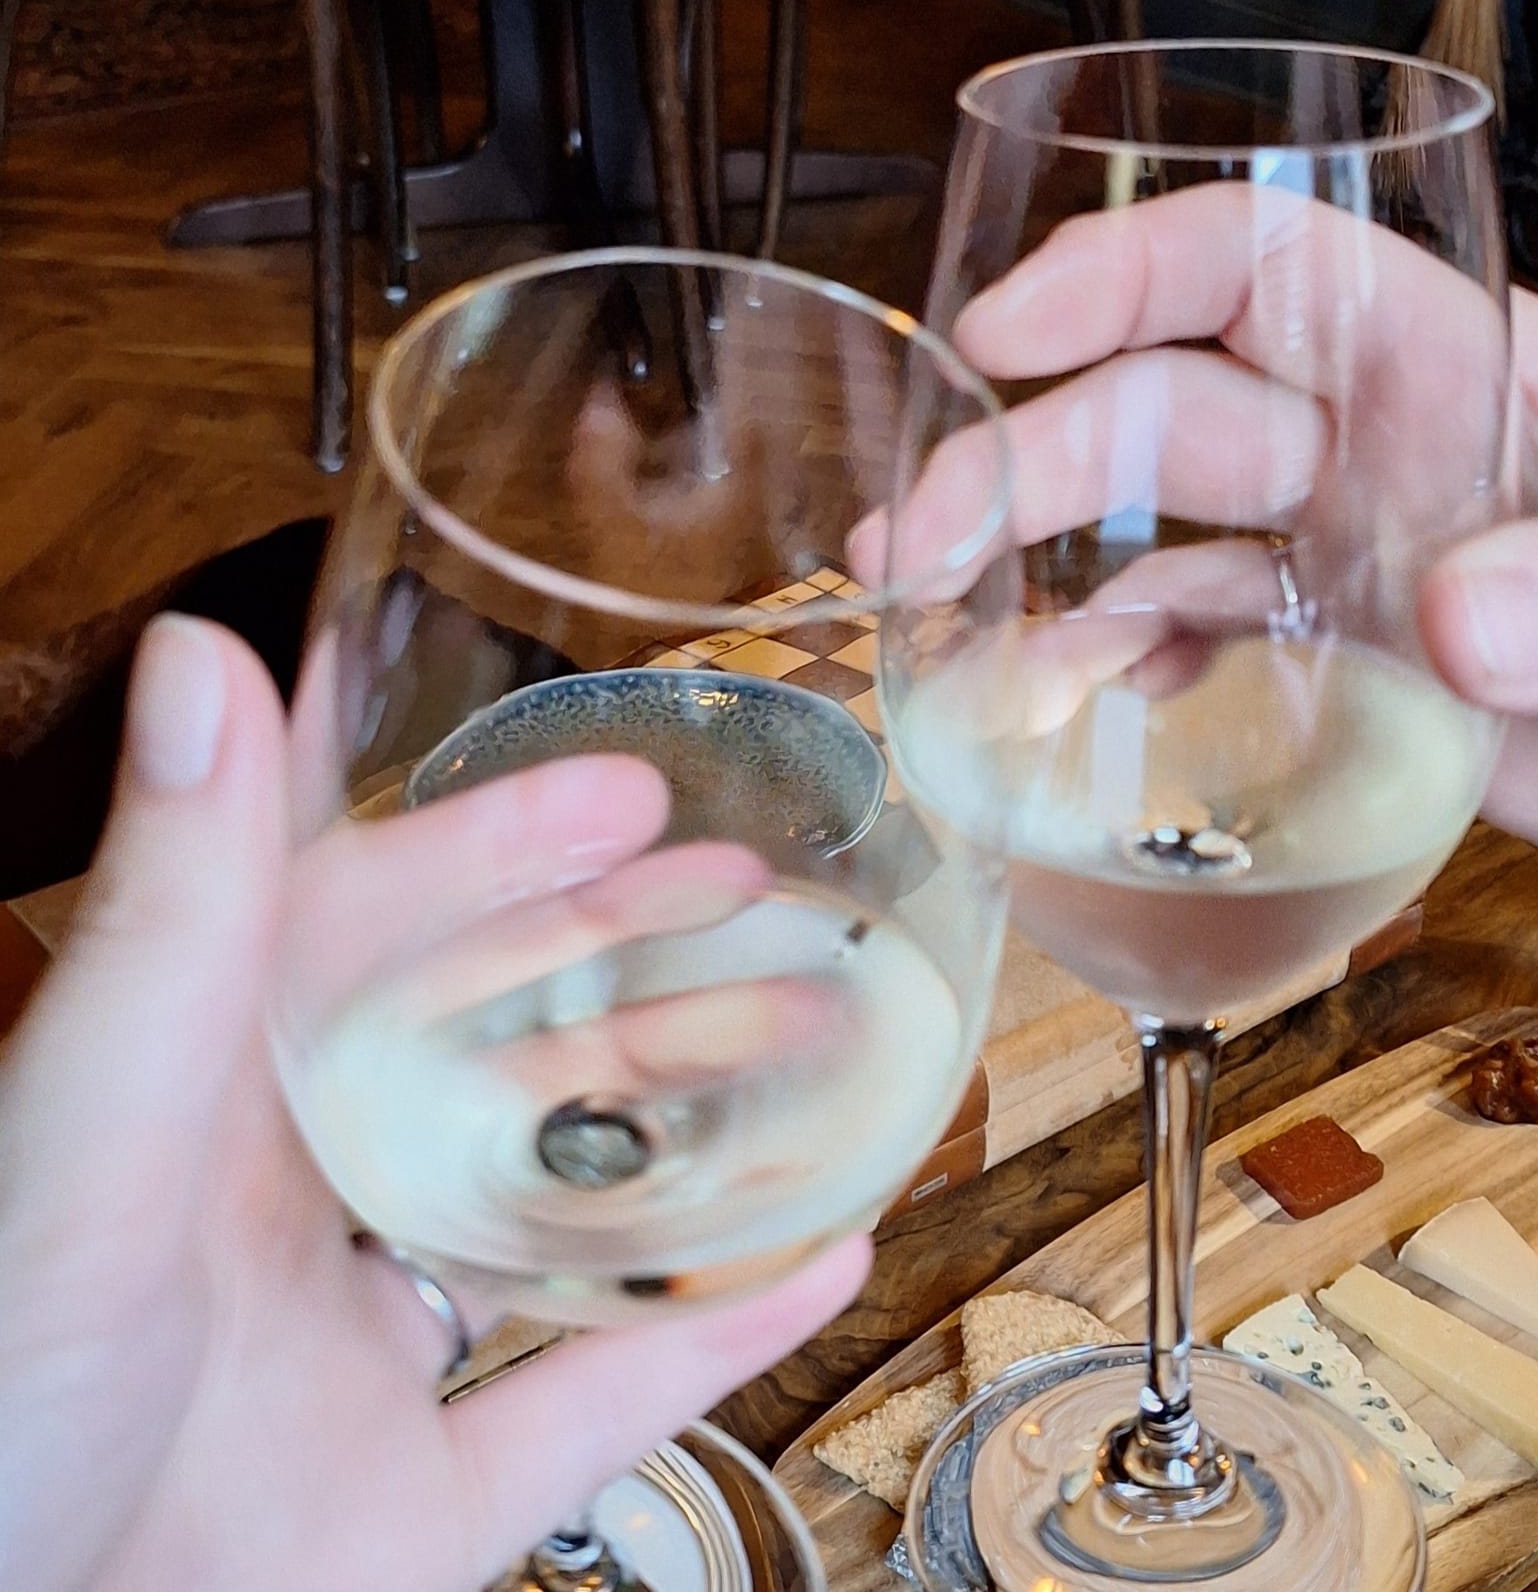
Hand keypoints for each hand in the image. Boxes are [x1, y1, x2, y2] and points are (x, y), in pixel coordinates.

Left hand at [0, 616, 869, 1591]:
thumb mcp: (84, 1141)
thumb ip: (169, 923)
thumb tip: (206, 658)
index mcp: (199, 1104)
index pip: (363, 925)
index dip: (493, 843)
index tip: (620, 783)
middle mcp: (296, 1211)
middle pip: (490, 1048)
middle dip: (623, 952)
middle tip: (746, 874)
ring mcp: (369, 1356)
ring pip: (565, 1212)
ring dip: (700, 1123)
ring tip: (817, 1018)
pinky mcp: (424, 1499)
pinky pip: (597, 1408)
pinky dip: (720, 1337)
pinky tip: (833, 1249)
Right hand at [903, 183, 1537, 1083]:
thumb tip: (1454, 617)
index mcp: (1481, 377)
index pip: (1276, 269)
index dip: (1133, 274)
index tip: (1017, 330)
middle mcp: (1399, 463)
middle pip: (1177, 415)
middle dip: (1038, 456)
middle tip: (926, 537)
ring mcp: (1369, 581)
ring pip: (1164, 541)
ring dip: (1044, 570)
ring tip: (937, 624)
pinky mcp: (1366, 695)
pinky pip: (1210, 661)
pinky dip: (1120, 675)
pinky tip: (1058, 712)